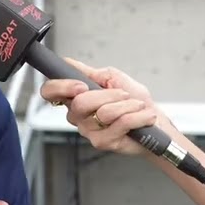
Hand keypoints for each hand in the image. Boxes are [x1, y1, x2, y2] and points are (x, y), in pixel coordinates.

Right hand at [39, 58, 162, 155]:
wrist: (154, 121)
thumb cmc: (134, 100)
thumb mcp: (112, 78)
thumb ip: (90, 72)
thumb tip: (68, 62)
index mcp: (76, 97)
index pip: (50, 92)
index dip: (60, 87)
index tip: (80, 86)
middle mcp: (78, 116)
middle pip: (80, 102)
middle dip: (108, 95)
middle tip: (123, 94)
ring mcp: (88, 131)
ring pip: (103, 112)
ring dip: (127, 105)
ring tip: (136, 106)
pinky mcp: (102, 142)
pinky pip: (120, 123)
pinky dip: (136, 116)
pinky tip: (142, 117)